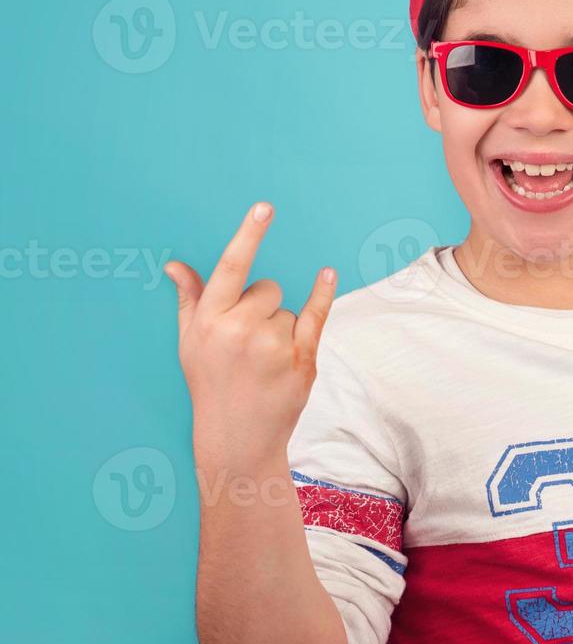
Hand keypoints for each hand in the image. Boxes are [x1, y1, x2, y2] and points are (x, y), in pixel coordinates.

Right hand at [164, 203, 336, 466]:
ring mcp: (274, 345)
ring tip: (263, 360)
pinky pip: (317, 313)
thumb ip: (189, 299)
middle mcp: (241, 330)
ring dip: (280, 326)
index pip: (231, 268)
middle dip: (261, 306)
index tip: (264, 207)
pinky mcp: (302, 359)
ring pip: (288, 309)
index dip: (248, 236)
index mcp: (209, 322)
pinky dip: (322, 293)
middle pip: (267, 288)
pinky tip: (327, 274)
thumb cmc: (210, 383)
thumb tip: (175, 264)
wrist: (237, 436)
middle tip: (248, 342)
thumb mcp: (190, 342)